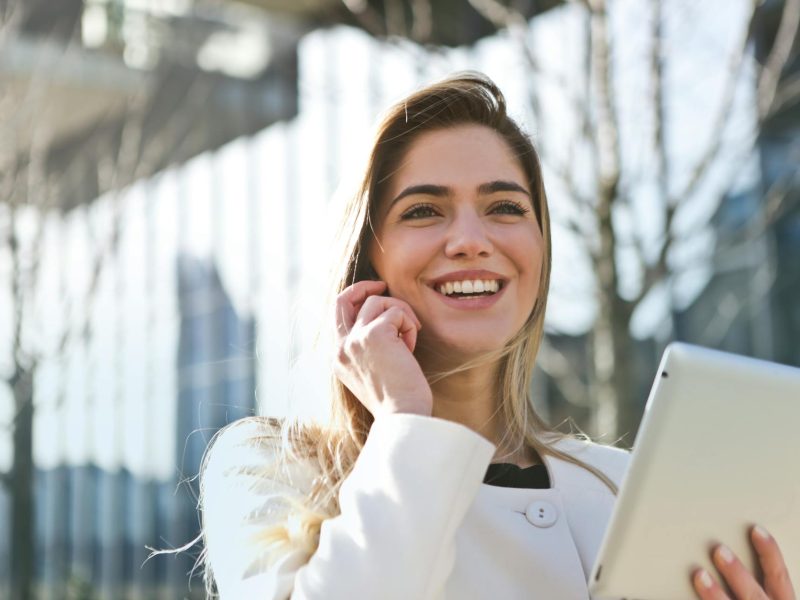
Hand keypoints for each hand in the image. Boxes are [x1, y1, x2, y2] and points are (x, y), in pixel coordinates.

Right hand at [333, 280, 432, 417]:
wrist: (403, 417)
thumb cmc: (397, 400)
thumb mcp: (372, 372)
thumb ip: (367, 348)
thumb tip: (383, 321)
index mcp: (338, 358)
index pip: (337, 316)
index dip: (355, 300)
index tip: (374, 296)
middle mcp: (341, 347)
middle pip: (343, 299)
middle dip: (364, 287)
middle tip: (383, 285)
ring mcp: (355, 340)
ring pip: (378, 302)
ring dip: (401, 314)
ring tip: (409, 339)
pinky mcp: (374, 334)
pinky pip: (397, 312)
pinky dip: (409, 325)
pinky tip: (411, 348)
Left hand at [692, 525, 795, 599]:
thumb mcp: (768, 595)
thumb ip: (756, 581)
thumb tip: (732, 550)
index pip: (779, 576)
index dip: (769, 552)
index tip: (756, 530)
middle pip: (753, 592)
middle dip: (737, 572)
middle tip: (719, 550)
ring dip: (715, 593)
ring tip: (700, 575)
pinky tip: (691, 594)